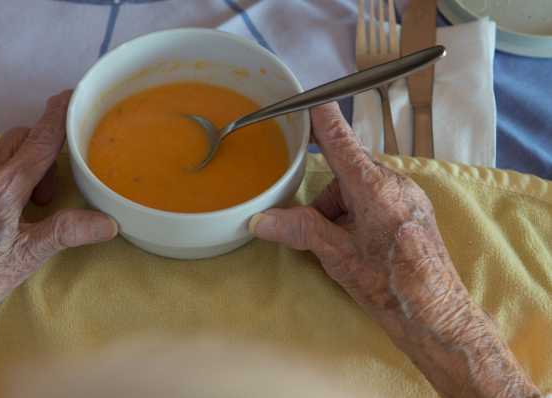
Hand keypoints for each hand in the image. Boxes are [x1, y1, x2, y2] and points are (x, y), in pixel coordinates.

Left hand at [0, 91, 117, 397]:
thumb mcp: (28, 256)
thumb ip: (68, 230)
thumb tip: (110, 223)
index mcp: (4, 187)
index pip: (39, 140)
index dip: (57, 116)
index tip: (69, 95)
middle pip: (17, 139)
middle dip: (37, 155)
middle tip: (42, 196)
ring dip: (9, 161)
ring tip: (13, 200)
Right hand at [251, 103, 540, 397]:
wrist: (437, 315)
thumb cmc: (389, 285)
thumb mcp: (338, 257)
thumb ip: (300, 231)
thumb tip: (259, 221)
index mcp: (375, 188)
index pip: (343, 145)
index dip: (325, 123)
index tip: (313, 102)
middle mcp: (396, 184)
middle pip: (348, 173)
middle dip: (327, 199)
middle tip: (319, 232)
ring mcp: (409, 197)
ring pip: (361, 189)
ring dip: (343, 211)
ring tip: (342, 247)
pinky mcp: (415, 212)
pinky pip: (378, 200)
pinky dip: (360, 215)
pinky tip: (360, 246)